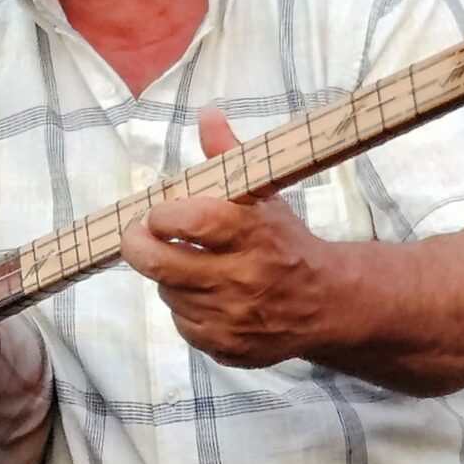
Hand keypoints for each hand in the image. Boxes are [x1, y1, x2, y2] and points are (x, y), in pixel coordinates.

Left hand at [118, 107, 351, 369]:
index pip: (188, 222)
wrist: (327, 302)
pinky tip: (203, 295)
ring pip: (168, 293)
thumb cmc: (286, 242)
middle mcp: (243, 278)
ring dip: (168, 277)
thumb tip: (208, 116)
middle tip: (136, 237)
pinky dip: (185, 308)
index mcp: (252, 233)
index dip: (161, 216)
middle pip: (160, 264)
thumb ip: (230, 157)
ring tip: (186, 265)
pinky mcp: (227, 347)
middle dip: (137, 246)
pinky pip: (183, 324)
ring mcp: (234, 317)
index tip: (158, 213)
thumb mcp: (264, 196)